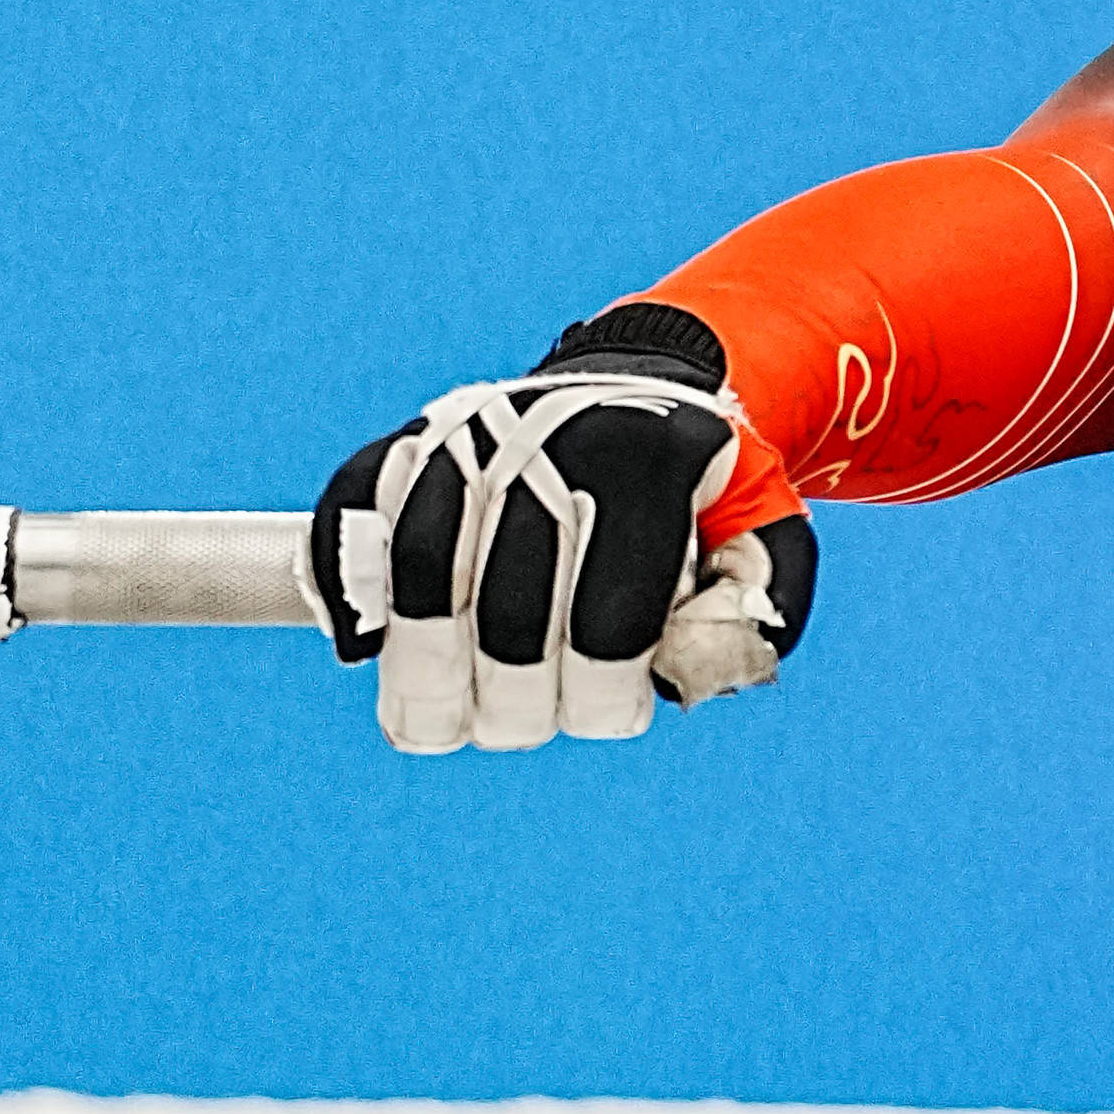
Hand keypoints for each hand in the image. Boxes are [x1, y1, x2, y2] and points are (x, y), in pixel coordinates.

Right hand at [300, 303, 814, 753]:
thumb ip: (767, 601)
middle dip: (510, 699)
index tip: (606, 717)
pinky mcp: (414, 439)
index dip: (601, 692)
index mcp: (648, 466)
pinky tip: (363, 651)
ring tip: (432, 726)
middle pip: (507, 607)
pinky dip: (347, 584)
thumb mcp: (767, 525)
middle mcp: (553, 442)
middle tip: (514, 730)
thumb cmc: (701, 484)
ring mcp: (474, 435)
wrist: (637, 383)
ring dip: (419, 668)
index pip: (609, 615)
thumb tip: (696, 677)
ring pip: (422, 570)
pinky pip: (354, 511)